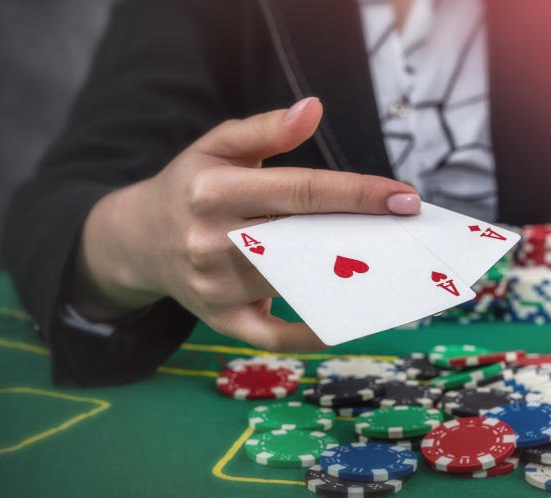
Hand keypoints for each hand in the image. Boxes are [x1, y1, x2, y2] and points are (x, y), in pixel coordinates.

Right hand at [70, 97, 420, 351]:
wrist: (137, 240)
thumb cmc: (192, 186)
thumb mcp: (217, 146)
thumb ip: (265, 129)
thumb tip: (313, 109)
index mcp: (214, 190)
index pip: (301, 191)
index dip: (358, 194)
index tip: (407, 198)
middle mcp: (212, 241)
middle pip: (305, 241)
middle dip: (364, 236)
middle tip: (413, 236)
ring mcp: (215, 287)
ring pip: (297, 285)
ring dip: (350, 280)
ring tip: (397, 268)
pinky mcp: (220, 321)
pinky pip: (273, 336)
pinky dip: (312, 334)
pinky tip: (350, 320)